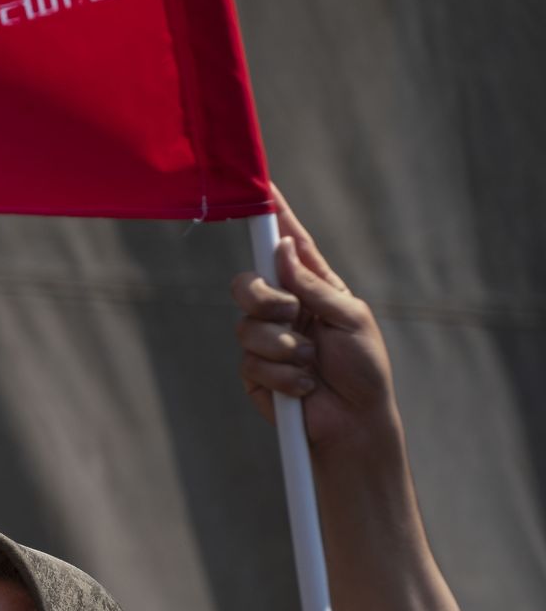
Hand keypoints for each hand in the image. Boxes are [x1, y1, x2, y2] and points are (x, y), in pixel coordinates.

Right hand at [230, 187, 396, 452]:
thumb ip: (315, 285)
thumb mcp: (350, 318)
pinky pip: (250, 362)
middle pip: (247, 283)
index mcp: (312, 287)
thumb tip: (284, 250)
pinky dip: (282, 376)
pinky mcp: (254, 371)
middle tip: (292, 316)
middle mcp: (284, 308)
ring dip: (284, 347)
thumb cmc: (364, 368)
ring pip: (247, 326)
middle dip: (266, 299)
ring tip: (311, 365)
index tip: (261, 188)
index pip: (288, 244)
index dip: (274, 217)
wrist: (354, 422)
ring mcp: (266, 339)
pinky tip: (304, 386)